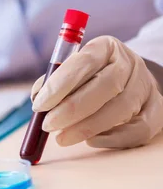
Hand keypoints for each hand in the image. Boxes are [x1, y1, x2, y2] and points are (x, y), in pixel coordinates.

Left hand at [31, 36, 162, 148]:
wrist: (127, 79)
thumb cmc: (89, 76)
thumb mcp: (70, 70)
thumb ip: (52, 83)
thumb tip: (38, 101)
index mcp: (105, 47)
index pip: (84, 62)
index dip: (59, 85)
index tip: (39, 105)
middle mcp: (129, 63)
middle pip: (105, 86)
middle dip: (72, 109)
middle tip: (48, 125)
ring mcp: (146, 86)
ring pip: (120, 109)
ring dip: (87, 127)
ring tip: (62, 137)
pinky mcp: (157, 110)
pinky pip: (139, 129)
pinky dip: (113, 139)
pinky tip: (90, 141)